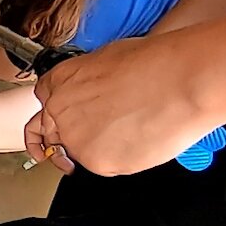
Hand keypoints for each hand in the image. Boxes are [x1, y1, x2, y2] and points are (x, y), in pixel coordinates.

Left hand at [24, 37, 212, 175]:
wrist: (180, 82)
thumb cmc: (155, 65)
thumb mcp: (109, 60)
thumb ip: (90, 82)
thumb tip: (97, 93)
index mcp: (60, 81)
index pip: (44, 101)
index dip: (61, 111)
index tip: (69, 117)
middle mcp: (60, 111)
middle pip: (57, 131)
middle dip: (77, 133)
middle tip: (104, 131)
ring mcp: (76, 138)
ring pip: (81, 151)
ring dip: (102, 147)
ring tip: (134, 130)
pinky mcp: (96, 161)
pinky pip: (105, 165)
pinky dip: (122, 158)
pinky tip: (142, 139)